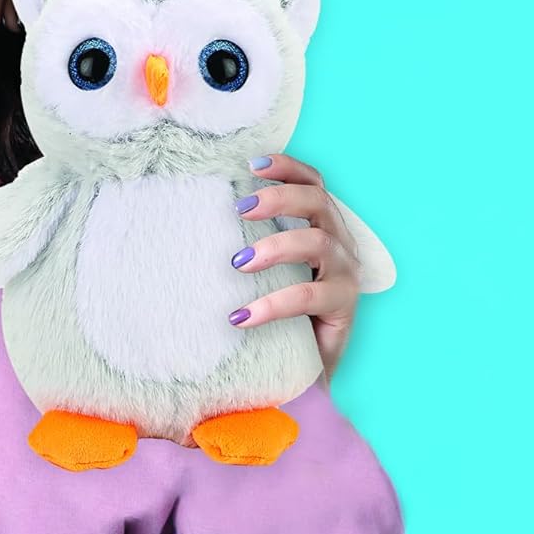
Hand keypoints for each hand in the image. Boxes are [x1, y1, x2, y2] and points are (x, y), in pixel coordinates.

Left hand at [228, 152, 361, 388]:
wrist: (303, 369)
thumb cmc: (276, 313)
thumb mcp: (261, 274)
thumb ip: (245, 245)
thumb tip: (188, 223)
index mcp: (320, 226)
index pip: (312, 183)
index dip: (287, 168)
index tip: (252, 164)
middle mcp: (338, 243)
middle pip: (318, 202)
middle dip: (279, 198)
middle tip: (240, 208)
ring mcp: (345, 274)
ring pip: (318, 243)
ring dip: (276, 246)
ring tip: (238, 262)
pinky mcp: (344, 307)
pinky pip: (309, 297)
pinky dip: (273, 304)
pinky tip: (240, 317)